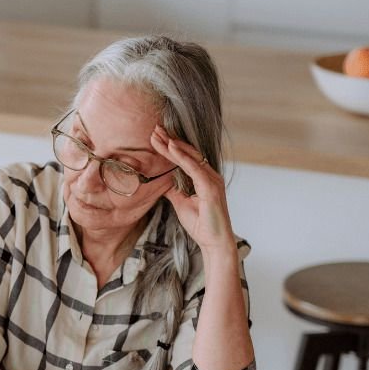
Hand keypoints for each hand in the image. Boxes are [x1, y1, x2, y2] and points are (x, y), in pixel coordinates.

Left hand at [150, 126, 235, 254]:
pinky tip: (171, 147)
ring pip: (190, 157)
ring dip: (173, 144)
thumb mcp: (181, 203)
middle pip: (188, 152)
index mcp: (204, 178)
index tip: (156, 137)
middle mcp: (210, 175)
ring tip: (158, 134)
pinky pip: (194, 168)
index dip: (170, 147)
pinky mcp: (211, 187)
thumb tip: (162, 180)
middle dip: (170, 140)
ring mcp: (212, 180)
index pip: (185, 157)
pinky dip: (182, 157)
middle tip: (154, 128)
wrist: (214, 241)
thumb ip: (173, 189)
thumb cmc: (200, 224)